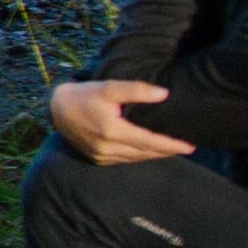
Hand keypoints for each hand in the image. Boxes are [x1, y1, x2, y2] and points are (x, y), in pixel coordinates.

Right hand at [51, 79, 195, 165]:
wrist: (57, 108)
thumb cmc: (84, 95)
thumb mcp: (109, 87)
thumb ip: (136, 90)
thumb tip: (164, 94)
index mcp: (112, 131)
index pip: (149, 141)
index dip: (171, 145)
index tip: (190, 146)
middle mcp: (107, 147)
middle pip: (145, 152)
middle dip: (167, 151)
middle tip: (187, 148)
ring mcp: (100, 155)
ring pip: (135, 159)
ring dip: (154, 155)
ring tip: (171, 150)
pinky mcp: (96, 159)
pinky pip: (124, 160)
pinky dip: (139, 157)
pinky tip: (147, 151)